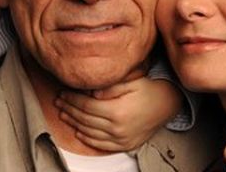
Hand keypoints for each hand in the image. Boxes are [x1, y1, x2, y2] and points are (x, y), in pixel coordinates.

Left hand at [55, 77, 181, 150]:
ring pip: (90, 133)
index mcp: (117, 111)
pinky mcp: (124, 145)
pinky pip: (100, 144)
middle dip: (69, 110)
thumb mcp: (131, 81)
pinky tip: (78, 130)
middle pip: (85, 120)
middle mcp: (118, 128)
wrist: (166, 104)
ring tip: (64, 114)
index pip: (86, 106)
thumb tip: (90, 93)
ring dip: (74, 123)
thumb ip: (110, 86)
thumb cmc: (147, 88)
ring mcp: (121, 139)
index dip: (72, 99)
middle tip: (58, 102)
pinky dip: (87, 138)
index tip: (63, 93)